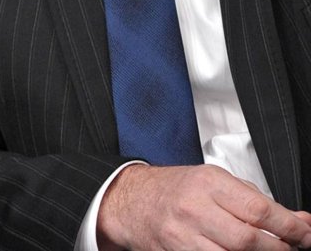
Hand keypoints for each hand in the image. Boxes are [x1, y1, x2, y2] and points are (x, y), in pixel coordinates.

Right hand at [97, 164, 310, 249]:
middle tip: (292, 248)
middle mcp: (194, 208)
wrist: (132, 201)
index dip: (291, 228)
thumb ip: (257, 200)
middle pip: (249, 239)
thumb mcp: (215, 182)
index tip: (306, 234)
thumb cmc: (176, 189)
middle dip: (279, 249)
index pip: (259, 209)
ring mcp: (183, 235)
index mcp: (207, 183)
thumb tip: (300, 220)